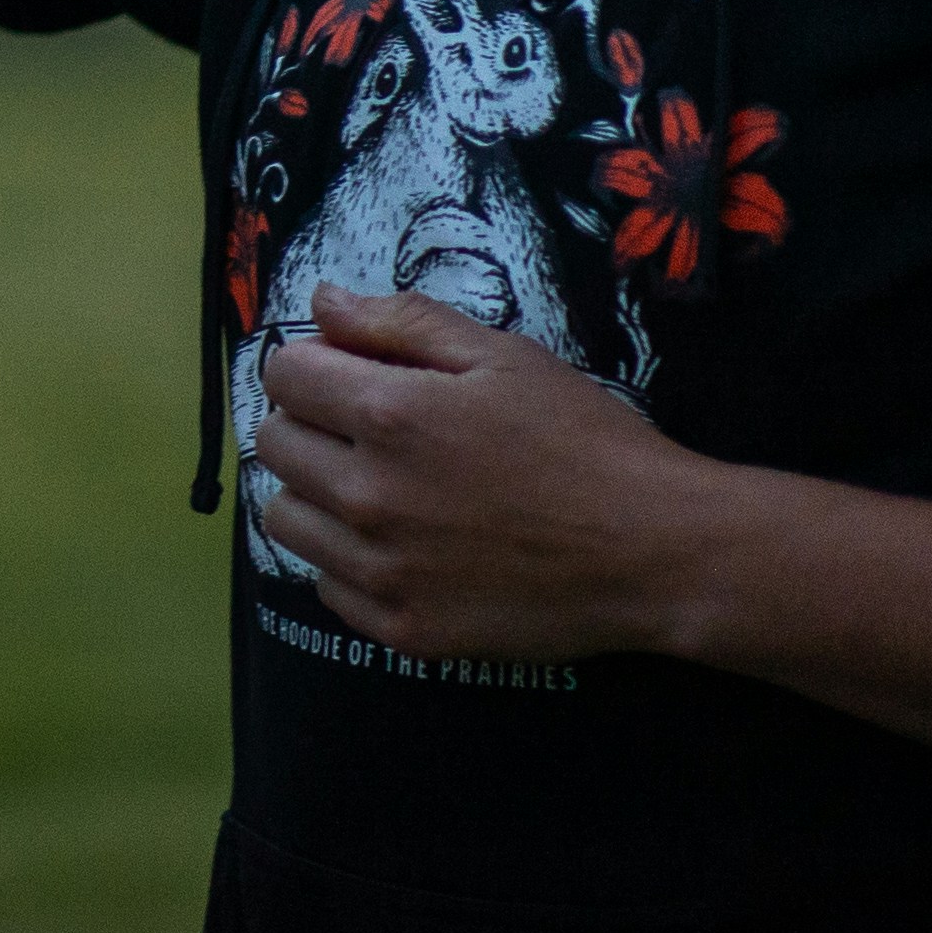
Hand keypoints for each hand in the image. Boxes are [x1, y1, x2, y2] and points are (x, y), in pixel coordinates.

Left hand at [245, 288, 739, 666]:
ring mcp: (383, 571)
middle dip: (308, 422)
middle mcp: (368, 496)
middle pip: (274, 444)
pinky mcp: (405, 629)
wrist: (658, 552)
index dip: (312, 364)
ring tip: (377, 487)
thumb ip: (402, 323)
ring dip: (314, 494)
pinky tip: (401, 545)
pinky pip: (327, 586)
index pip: (284, 375)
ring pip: (285, 519)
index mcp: (389, 416)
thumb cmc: (586, 442)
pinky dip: (347, 562)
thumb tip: (320, 302)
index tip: (349, 373)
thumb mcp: (504, 357)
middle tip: (367, 429)